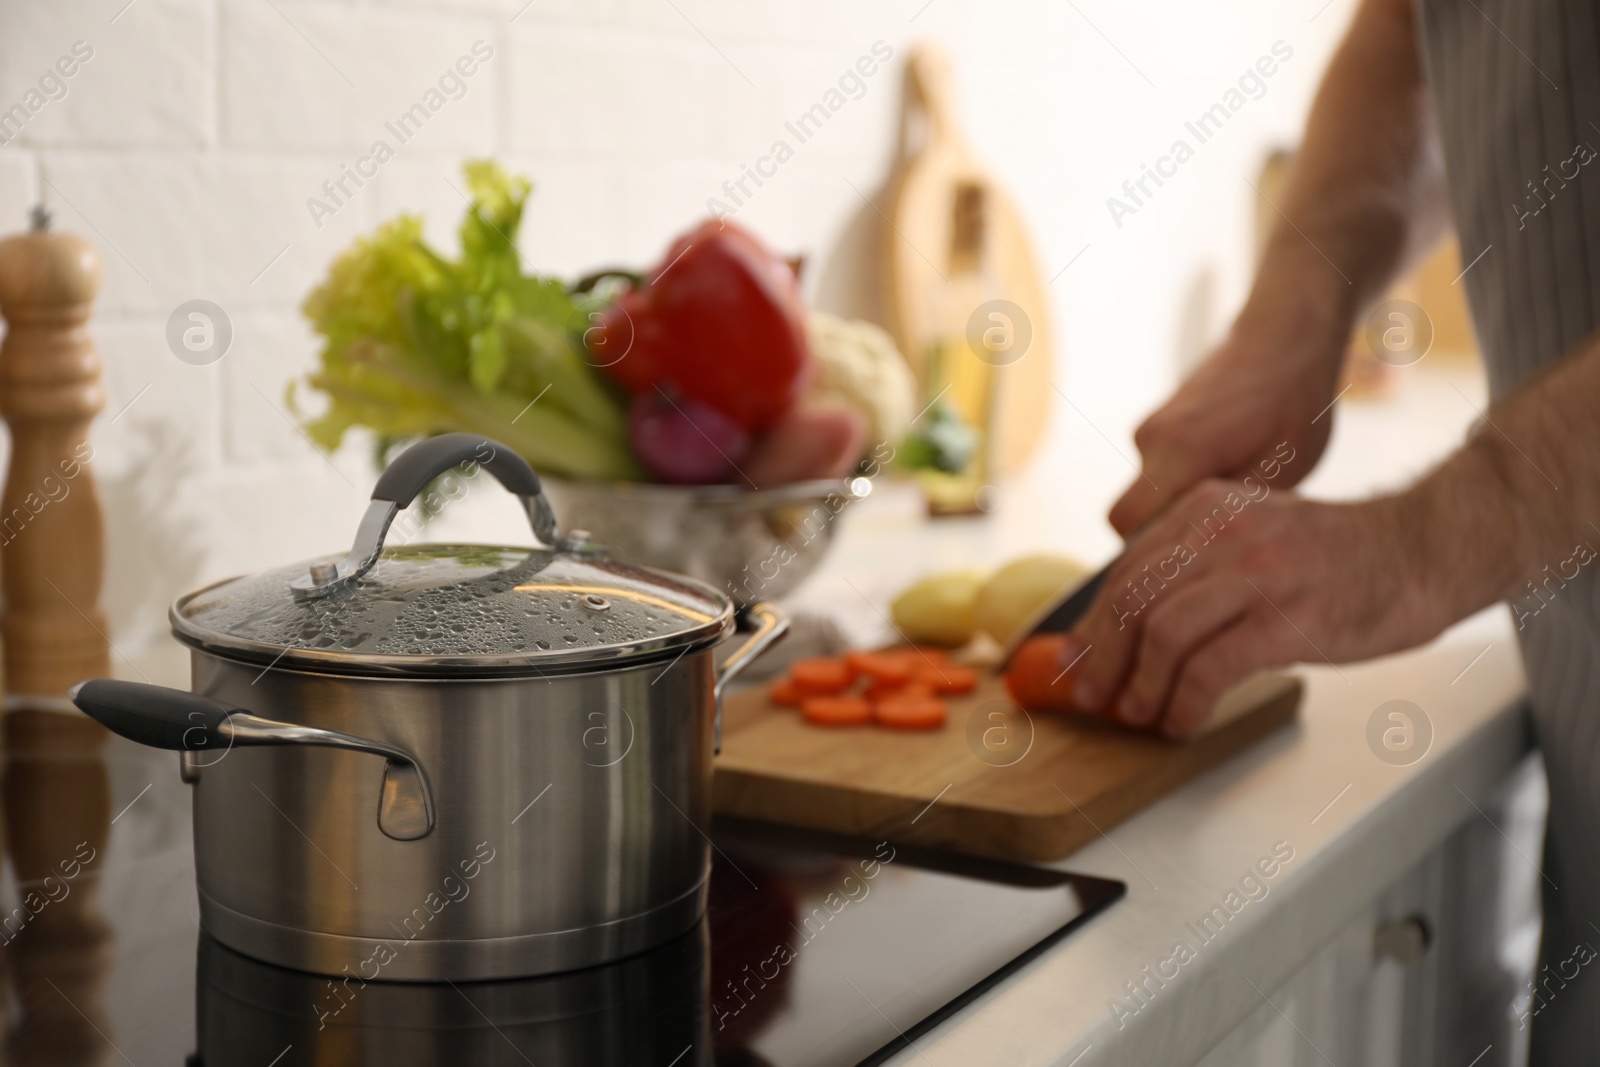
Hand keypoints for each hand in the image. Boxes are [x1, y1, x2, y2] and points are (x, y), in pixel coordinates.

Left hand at [1066, 479, 1447, 737]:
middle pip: (1132, 600)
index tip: (1078, 662)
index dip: (1093, 625)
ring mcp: (1254, 572)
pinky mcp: (1284, 618)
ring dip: (1142, 686)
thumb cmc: (1336, 557)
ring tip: (1140, 715)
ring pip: (1162, 634)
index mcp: (1205, 509)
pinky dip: (1184, 703)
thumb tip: (1129, 623)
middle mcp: (1222, 532)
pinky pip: (1209, 668)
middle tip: (1095, 697)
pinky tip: (1184, 722)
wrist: (1421, 551)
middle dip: (1103, 658)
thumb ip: (1195, 564)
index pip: (1126, 571)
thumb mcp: (1252, 534)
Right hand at [1109, 317, 1344, 536]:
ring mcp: (1152, 427)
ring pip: (1148, 491)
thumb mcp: (1282, 472)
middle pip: (1132, 513)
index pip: (1127, 524)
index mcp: (1179, 451)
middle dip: (1166, 534)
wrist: (1286, 337)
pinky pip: (1159, 470)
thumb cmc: (1294, 403)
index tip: (1188, 568)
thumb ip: (1231, 516)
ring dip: (1181, 506)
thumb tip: (1201, 557)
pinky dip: (1185, 483)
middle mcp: (1152, 438)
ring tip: (1234, 504)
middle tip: (1216, 546)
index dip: (1148, 555)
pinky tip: (1230, 476)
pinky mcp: (1160, 423)